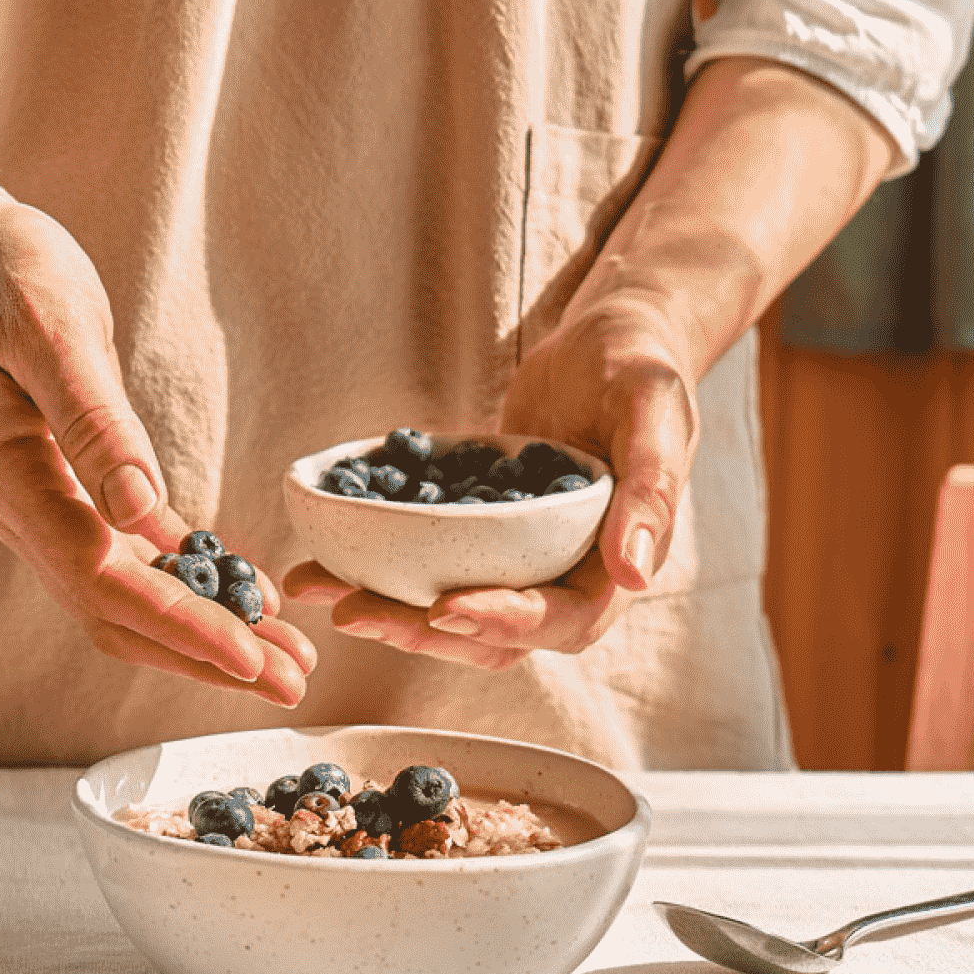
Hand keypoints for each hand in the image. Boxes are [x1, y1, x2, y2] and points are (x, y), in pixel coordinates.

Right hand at [0, 198, 315, 702]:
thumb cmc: (5, 271)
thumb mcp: (50, 326)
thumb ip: (91, 421)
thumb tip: (139, 512)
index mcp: (7, 475)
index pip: (98, 578)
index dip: (177, 624)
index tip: (249, 656)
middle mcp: (21, 511)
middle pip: (115, 613)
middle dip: (204, 655)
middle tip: (293, 684)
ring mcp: (44, 510)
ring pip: (126, 602)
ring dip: (204, 637)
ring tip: (286, 661)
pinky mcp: (74, 495)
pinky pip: (135, 561)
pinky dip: (192, 587)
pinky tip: (251, 600)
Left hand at [284, 301, 698, 668]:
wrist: (608, 338)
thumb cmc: (641, 365)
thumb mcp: (654, 411)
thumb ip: (650, 488)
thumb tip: (635, 572)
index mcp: (613, 566)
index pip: (560, 620)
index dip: (503, 623)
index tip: (444, 609)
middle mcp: (564, 578)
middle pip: (492, 635)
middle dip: (421, 631)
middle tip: (354, 612)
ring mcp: (518, 562)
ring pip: (450, 610)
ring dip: (388, 610)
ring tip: (319, 589)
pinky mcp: (479, 536)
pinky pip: (428, 564)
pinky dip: (377, 566)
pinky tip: (321, 556)